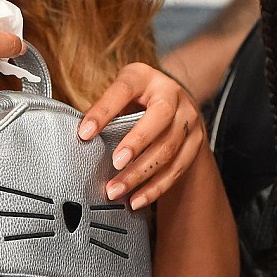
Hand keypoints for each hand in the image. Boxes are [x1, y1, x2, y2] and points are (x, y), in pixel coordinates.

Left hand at [77, 62, 204, 209]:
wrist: (173, 99)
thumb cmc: (137, 97)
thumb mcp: (120, 92)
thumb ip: (104, 110)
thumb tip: (81, 137)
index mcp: (145, 77)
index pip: (123, 90)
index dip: (103, 112)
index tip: (84, 133)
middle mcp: (172, 95)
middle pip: (159, 119)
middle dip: (136, 143)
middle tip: (114, 164)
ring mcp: (188, 119)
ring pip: (169, 149)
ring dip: (141, 174)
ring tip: (116, 190)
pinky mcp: (195, 143)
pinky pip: (176, 170)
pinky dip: (155, 188)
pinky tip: (136, 199)